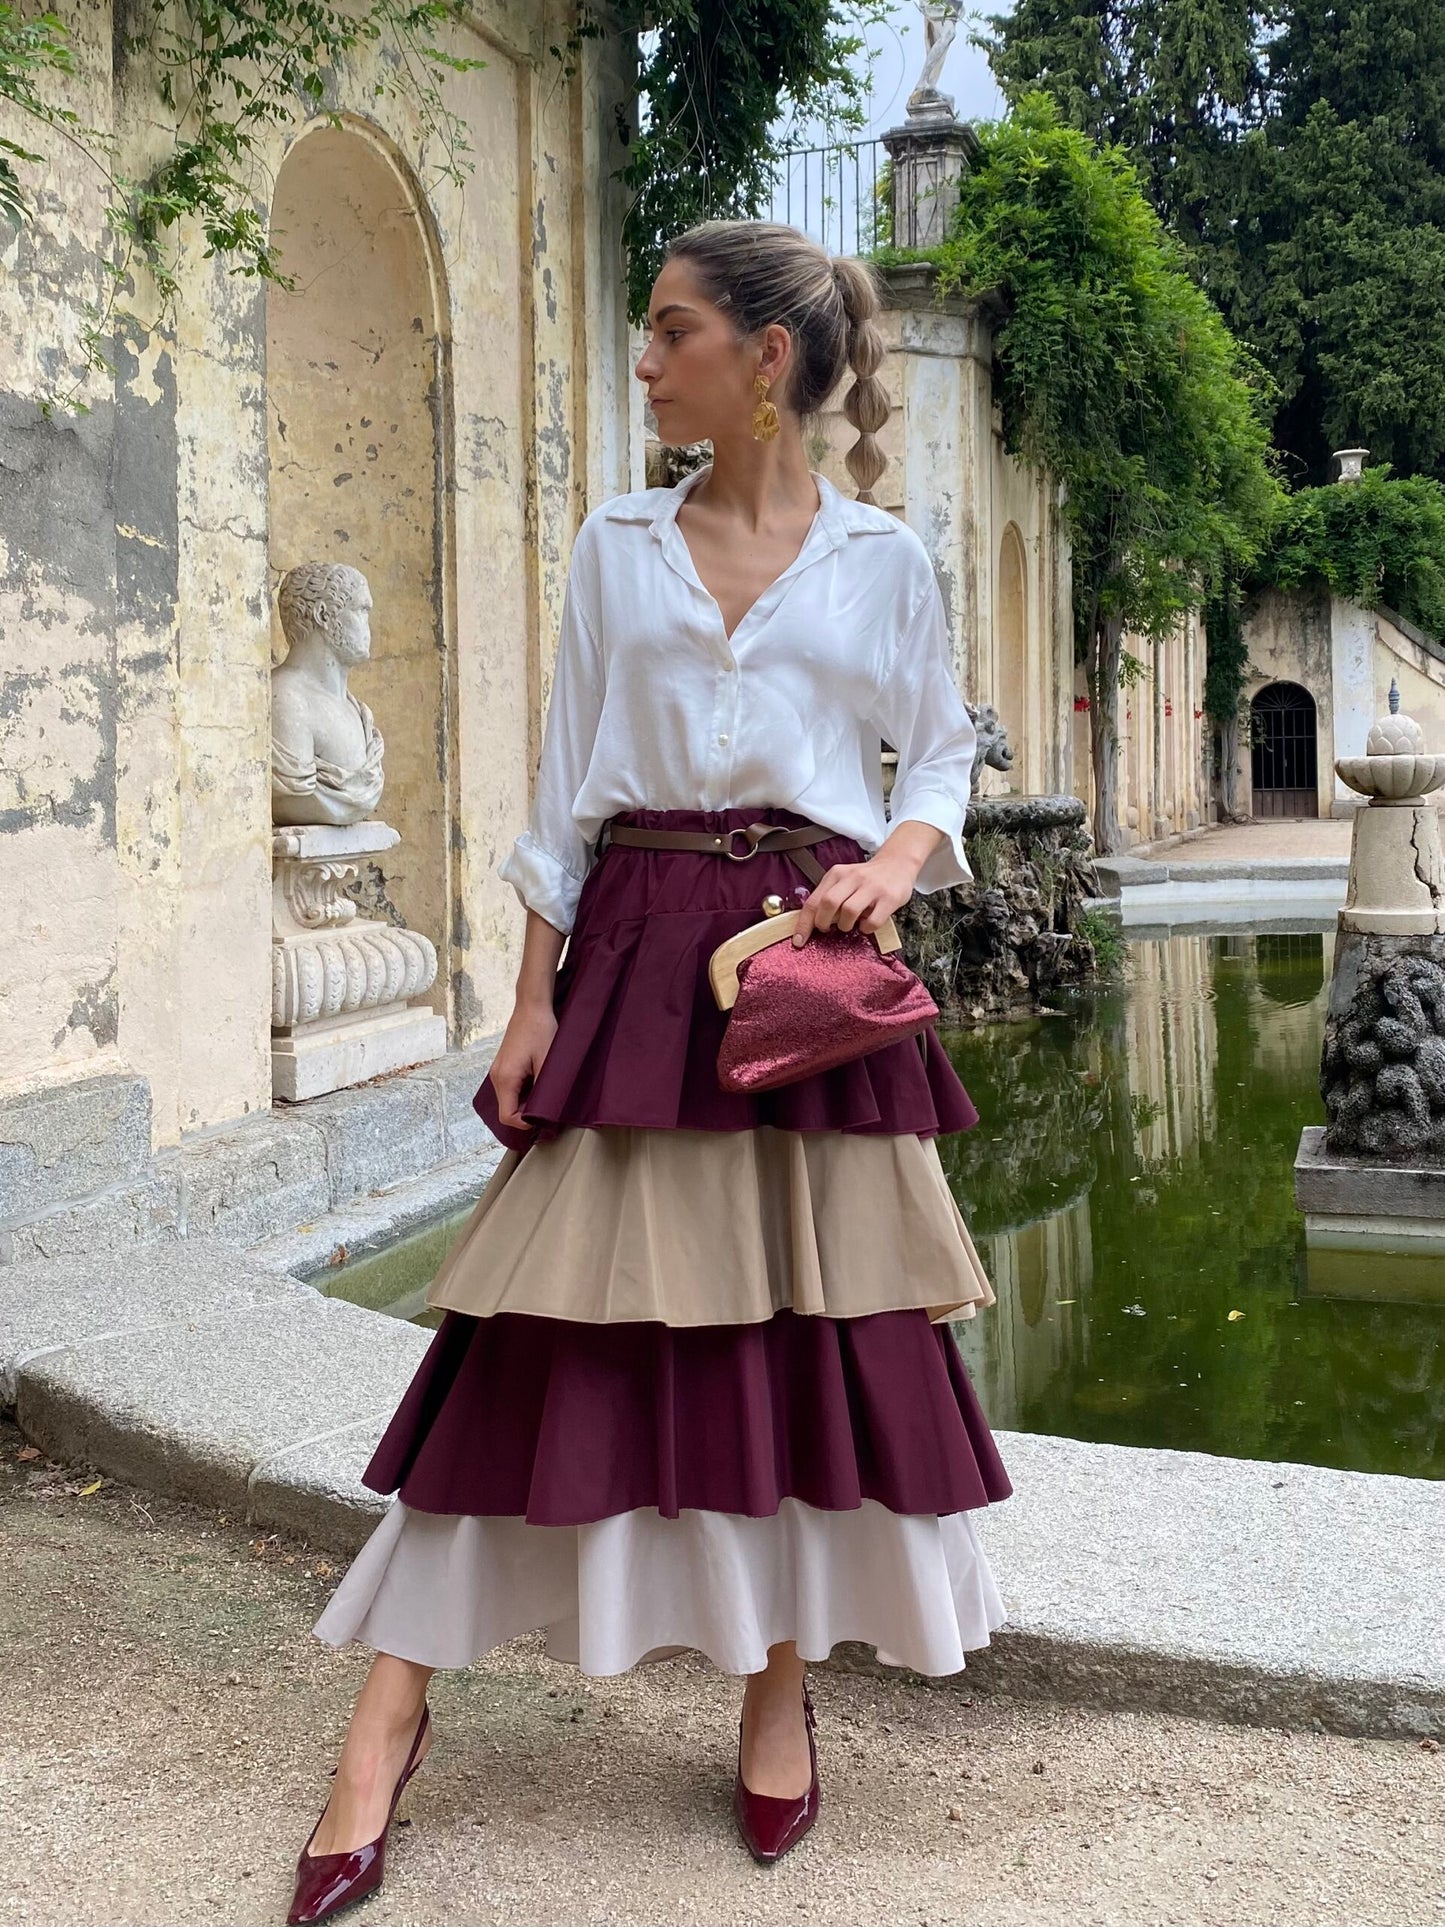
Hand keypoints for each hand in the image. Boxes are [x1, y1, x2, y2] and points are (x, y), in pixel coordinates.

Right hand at [488, 1001, 558, 1129]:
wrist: (531, 1007)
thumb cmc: (540, 1031)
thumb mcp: (547, 1062)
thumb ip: (544, 1090)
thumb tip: (546, 1112)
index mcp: (505, 1079)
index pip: (507, 1117)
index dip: (525, 1124)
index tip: (544, 1117)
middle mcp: (496, 1078)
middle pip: (507, 1110)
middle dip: (527, 1114)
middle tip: (548, 1108)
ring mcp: (498, 1072)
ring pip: (509, 1100)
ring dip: (526, 1103)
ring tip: (545, 1095)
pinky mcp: (503, 1067)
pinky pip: (510, 1090)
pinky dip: (523, 1093)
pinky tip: (539, 1084)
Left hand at [791, 850, 917, 945]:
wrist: (897, 864)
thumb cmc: (865, 879)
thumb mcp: (843, 880)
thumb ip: (829, 896)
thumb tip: (811, 923)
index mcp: (836, 874)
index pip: (814, 900)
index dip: (804, 923)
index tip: (798, 940)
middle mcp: (853, 877)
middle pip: (828, 903)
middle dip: (823, 922)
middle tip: (827, 929)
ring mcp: (872, 887)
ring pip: (849, 911)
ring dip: (845, 925)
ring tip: (849, 925)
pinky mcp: (889, 898)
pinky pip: (872, 921)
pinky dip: (866, 928)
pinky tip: (866, 924)